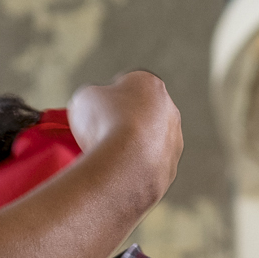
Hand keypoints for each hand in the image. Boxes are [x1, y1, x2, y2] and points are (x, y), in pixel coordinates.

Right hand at [67, 71, 182, 201]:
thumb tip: (95, 107)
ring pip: (150, 142)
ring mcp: (174, 141)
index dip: (109, 98)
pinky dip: (136, 171)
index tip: (96, 112)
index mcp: (150, 83)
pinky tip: (119, 173)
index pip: (128, 85)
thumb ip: (93, 97)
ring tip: (108, 158)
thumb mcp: (84, 97)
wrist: (123, 165)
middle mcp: (169, 109)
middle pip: (143, 114)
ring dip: (133, 147)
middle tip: (101, 135)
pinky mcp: (170, 169)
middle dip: (125, 122)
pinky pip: (149, 168)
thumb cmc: (103, 123)